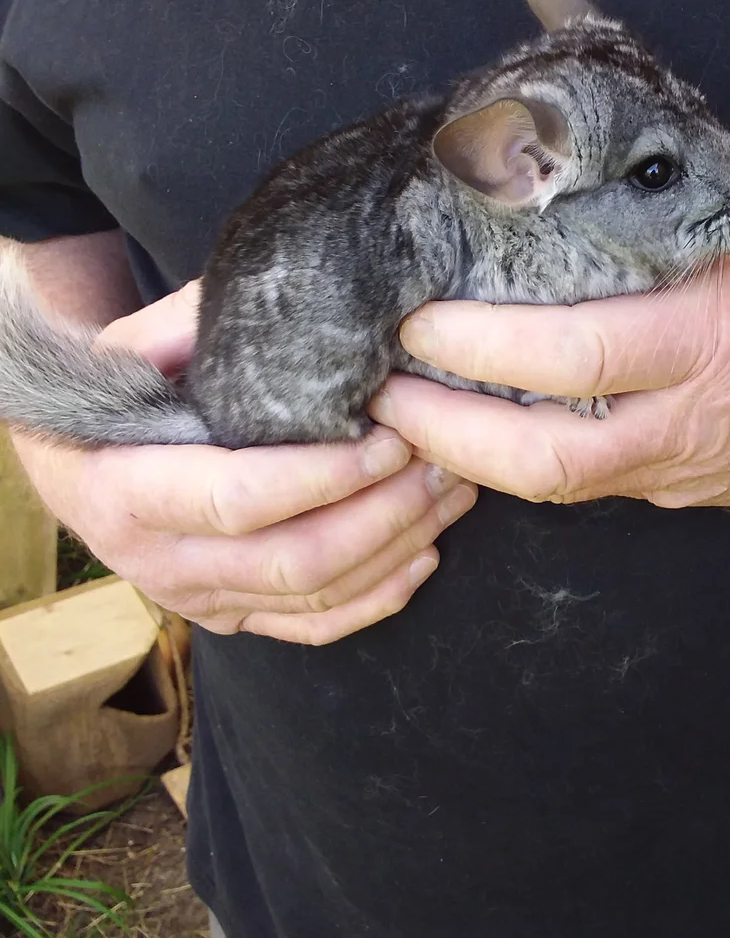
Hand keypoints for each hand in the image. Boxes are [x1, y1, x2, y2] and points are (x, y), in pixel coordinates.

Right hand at [11, 284, 476, 643]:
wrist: (69, 457)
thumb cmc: (116, 388)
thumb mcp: (138, 344)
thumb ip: (204, 326)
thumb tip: (301, 309)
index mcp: (126, 489)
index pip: (242, 498)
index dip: (328, 475)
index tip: (391, 436)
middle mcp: (159, 561)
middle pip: (295, 560)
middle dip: (384, 512)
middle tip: (440, 461)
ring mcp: (198, 600)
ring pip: (317, 597)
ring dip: (398, 547)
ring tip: (452, 492)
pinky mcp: (231, 618)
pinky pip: (316, 628)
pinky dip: (379, 596)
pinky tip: (424, 554)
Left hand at [368, 189, 729, 507]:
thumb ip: (665, 216)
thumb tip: (562, 176)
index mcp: (710, 337)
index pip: (575, 354)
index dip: (481, 346)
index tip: (416, 319)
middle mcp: (690, 419)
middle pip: (546, 458)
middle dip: (446, 431)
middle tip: (379, 390)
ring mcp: (684, 471)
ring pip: (557, 487)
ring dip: (468, 459)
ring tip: (404, 416)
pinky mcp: (681, 495)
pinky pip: (588, 485)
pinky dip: (521, 462)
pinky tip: (475, 432)